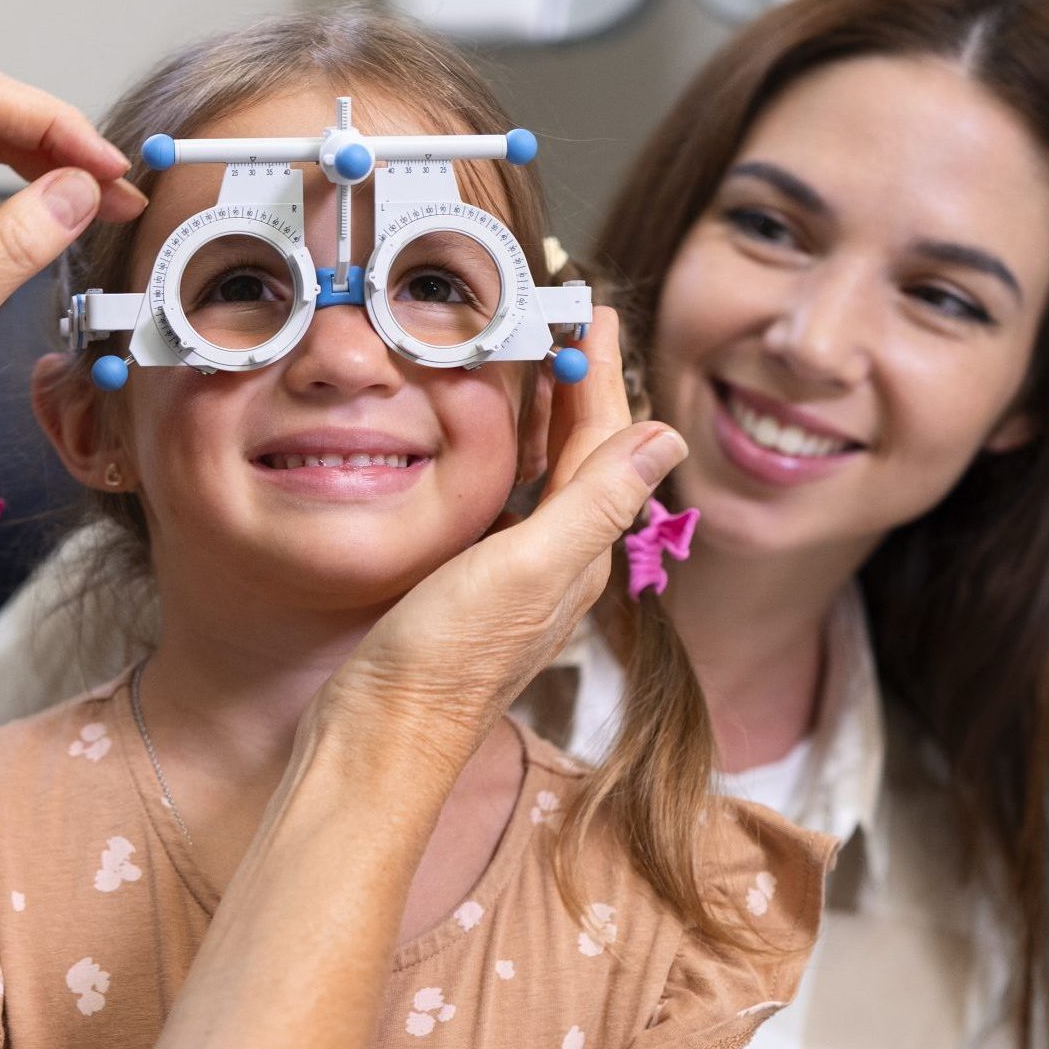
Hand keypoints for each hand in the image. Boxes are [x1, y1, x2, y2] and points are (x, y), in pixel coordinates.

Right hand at [310, 308, 682, 786]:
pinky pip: (508, 505)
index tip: (596, 310)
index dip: (602, 371)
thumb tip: (665, 434)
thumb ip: (594, 503)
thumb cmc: (446, 659)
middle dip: (581, 384)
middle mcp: (557, 563)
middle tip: (570, 320)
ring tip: (534, 364)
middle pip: (582, 454)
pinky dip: (507, 460)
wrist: (382, 738)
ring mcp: (515, 577)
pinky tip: (486, 451)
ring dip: (546, 417)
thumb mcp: (526, 569)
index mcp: (578, 551)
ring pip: (546, 478)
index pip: (604, 440)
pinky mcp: (473, 589)